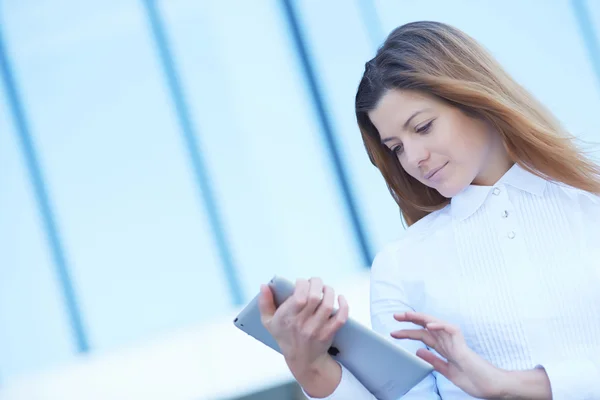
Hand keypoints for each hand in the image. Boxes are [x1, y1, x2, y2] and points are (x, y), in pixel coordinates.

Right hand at [258, 277, 348, 396]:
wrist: (303, 359)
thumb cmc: (284, 335)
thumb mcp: (268, 322)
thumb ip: (264, 303)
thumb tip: (264, 285)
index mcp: (287, 318)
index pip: (299, 297)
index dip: (302, 284)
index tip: (300, 282)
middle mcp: (302, 323)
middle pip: (315, 297)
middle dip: (316, 283)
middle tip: (314, 282)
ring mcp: (317, 329)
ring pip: (328, 305)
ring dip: (329, 291)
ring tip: (325, 288)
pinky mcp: (329, 333)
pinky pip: (340, 318)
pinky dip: (344, 306)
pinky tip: (340, 298)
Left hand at [391, 312, 504, 398]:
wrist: (491, 387)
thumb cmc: (474, 379)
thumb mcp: (447, 371)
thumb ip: (434, 361)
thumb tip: (418, 351)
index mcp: (444, 348)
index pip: (423, 335)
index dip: (408, 333)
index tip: (393, 332)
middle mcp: (448, 342)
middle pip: (427, 326)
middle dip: (411, 320)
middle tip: (395, 315)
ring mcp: (456, 342)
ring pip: (436, 323)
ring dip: (421, 317)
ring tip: (407, 315)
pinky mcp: (463, 344)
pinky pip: (451, 329)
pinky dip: (440, 325)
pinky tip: (429, 325)